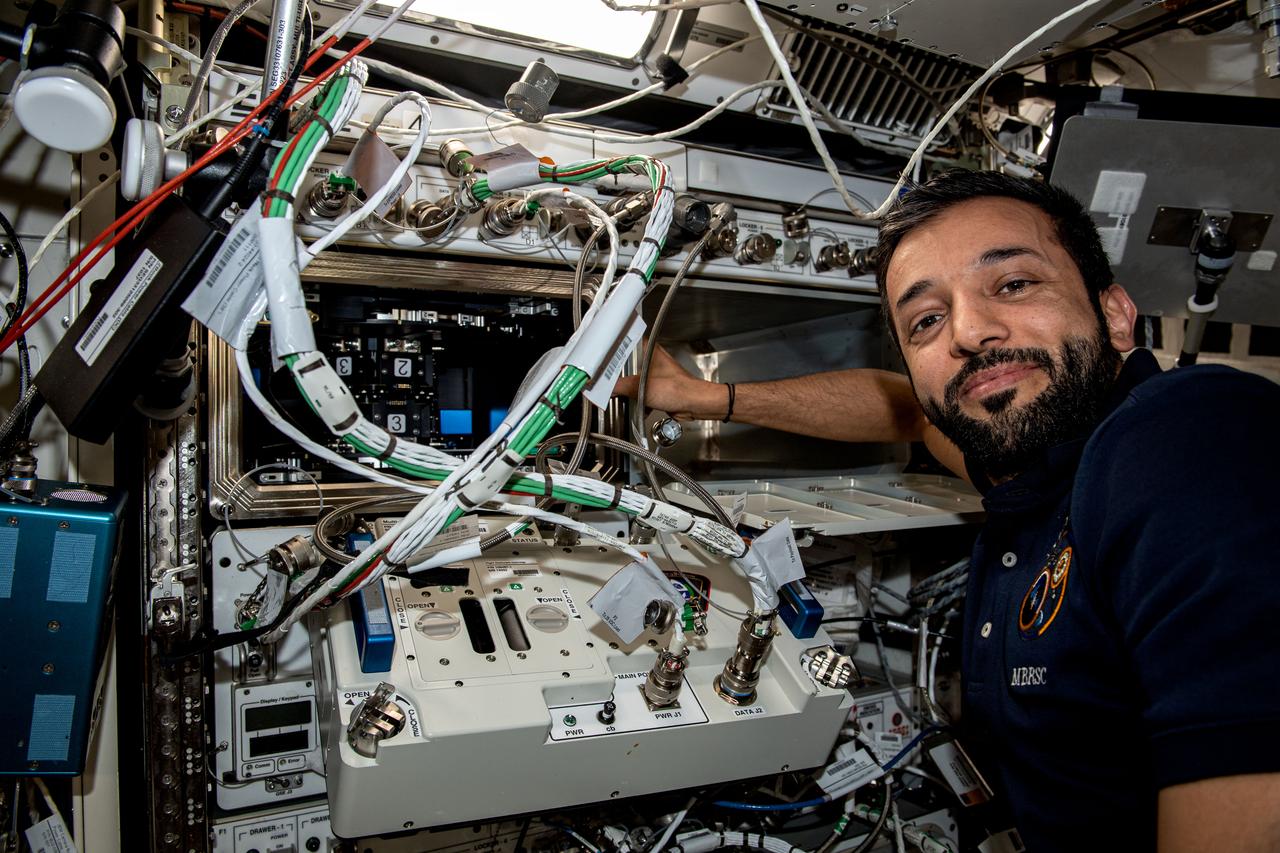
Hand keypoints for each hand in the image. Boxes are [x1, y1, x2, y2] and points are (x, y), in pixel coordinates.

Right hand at [613, 344, 728, 420]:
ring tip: (620, 395)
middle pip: (624, 364)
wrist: (695, 405)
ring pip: (631, 379)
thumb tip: (603, 388)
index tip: (598, 360)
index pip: (622, 344)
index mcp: (648, 349)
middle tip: (605, 382)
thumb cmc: (680, 389)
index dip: (609, 352)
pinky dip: (635, 399)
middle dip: (616, 376)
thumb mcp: (643, 387)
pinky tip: (634, 405)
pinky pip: (639, 391)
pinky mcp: (655, 387)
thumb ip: (620, 387)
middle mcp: (650, 359)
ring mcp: (653, 373)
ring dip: (626, 390)